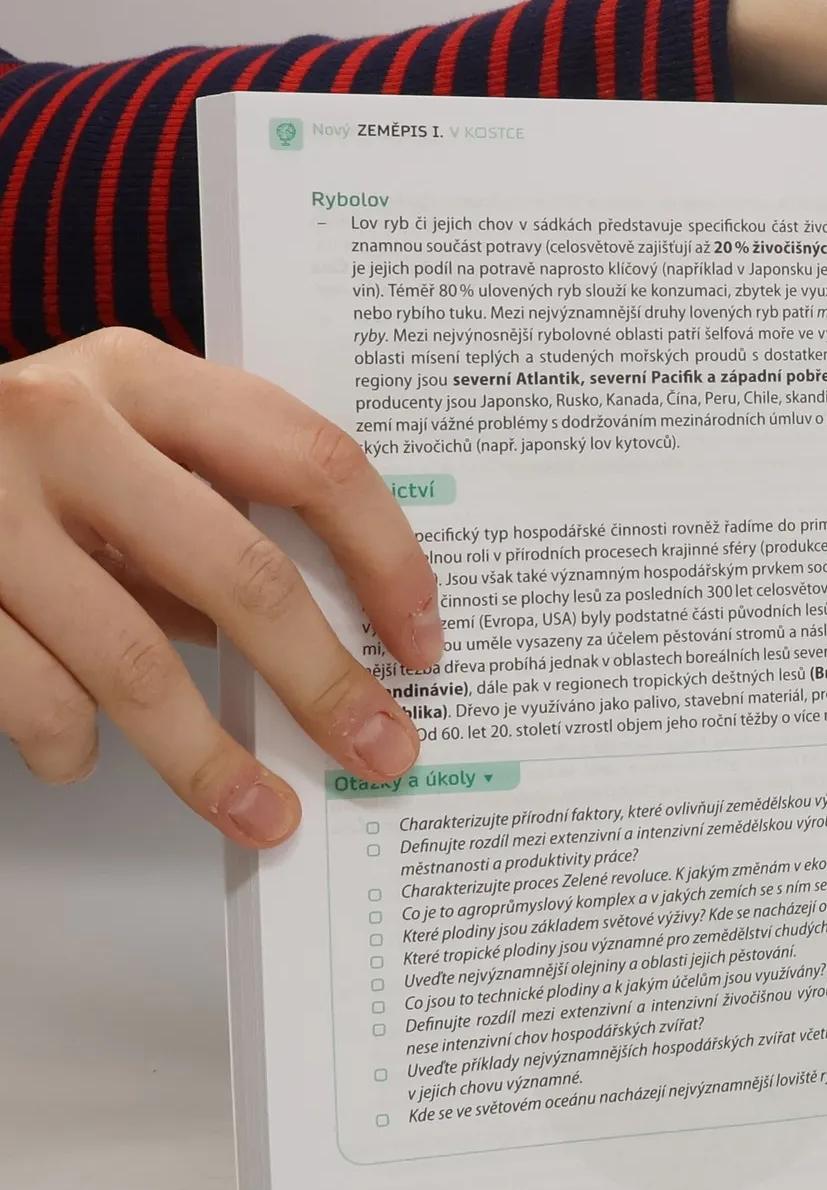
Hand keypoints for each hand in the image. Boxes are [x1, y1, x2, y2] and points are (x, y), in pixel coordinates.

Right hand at [0, 329, 440, 845]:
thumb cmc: (9, 473)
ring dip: (210, 758)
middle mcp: (62, 423)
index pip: (309, 460)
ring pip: (133, 661)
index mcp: (138, 376)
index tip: (422, 643)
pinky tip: (82, 755)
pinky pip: (36, 696)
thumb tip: (335, 652)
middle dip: (324, 683)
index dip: (387, 559)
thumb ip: (210, 527)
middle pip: (241, 571)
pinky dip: (71, 745)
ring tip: (263, 813)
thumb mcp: (115, 459)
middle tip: (380, 753)